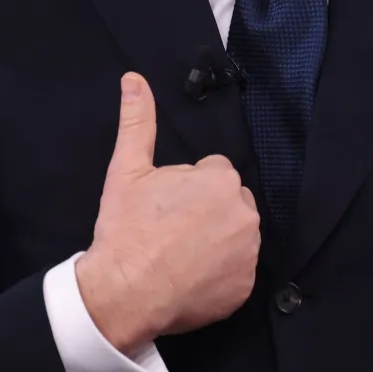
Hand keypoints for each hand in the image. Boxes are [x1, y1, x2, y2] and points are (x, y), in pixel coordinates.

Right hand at [75, 71, 260, 352]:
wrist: (123, 292)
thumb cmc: (126, 228)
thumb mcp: (127, 169)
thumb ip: (137, 121)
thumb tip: (134, 78)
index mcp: (221, 180)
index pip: (213, 174)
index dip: (187, 189)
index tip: (165, 207)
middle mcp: (245, 213)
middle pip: (229, 203)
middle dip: (207, 212)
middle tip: (171, 230)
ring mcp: (248, 254)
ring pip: (235, 236)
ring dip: (216, 241)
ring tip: (179, 255)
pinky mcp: (245, 288)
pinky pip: (237, 272)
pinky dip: (220, 274)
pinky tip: (190, 278)